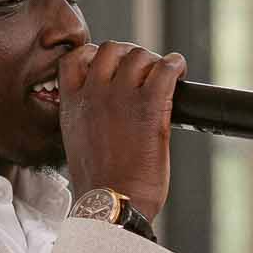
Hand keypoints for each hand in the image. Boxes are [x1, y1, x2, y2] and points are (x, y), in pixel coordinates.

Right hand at [59, 41, 186, 224]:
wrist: (113, 202)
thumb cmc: (100, 184)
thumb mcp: (78, 142)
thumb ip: (87, 116)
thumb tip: (105, 107)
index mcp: (72, 104)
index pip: (75, 58)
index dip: (94, 54)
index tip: (109, 65)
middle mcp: (94, 94)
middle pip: (111, 49)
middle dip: (129, 56)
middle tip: (142, 72)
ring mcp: (121, 97)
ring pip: (139, 56)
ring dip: (153, 62)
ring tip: (161, 77)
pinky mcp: (150, 106)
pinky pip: (166, 68)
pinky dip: (175, 65)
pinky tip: (179, 72)